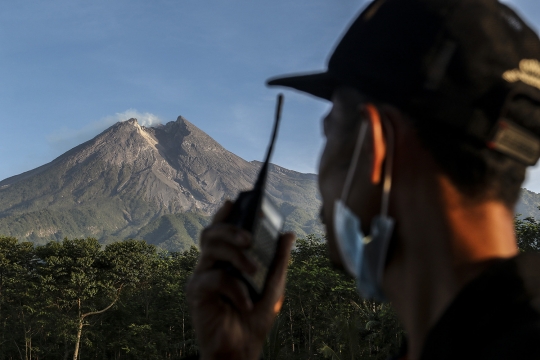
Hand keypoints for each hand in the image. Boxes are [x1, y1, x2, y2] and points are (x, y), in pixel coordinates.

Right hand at [187, 200, 293, 359]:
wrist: (243, 348)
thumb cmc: (255, 316)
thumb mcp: (273, 285)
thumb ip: (278, 260)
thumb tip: (288, 233)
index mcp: (227, 259)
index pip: (222, 230)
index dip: (224, 214)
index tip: (233, 201)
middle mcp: (211, 264)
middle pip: (211, 233)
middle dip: (230, 229)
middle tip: (250, 238)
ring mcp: (202, 277)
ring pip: (210, 249)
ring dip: (235, 255)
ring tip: (253, 269)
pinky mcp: (196, 293)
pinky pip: (214, 279)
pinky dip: (234, 288)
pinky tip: (245, 302)